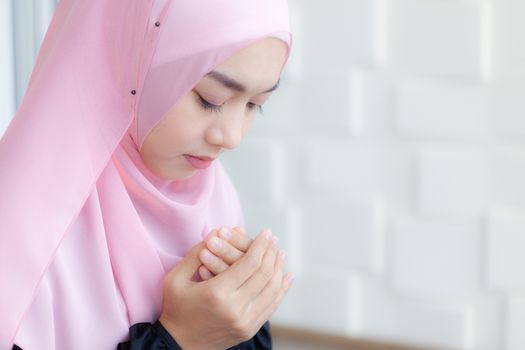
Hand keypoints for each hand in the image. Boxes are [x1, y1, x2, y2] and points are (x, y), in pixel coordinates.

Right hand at [160, 230, 293, 349]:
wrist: (178, 345)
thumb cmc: (176, 308)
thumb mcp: (176, 278)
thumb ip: (196, 254)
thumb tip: (217, 232)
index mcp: (217, 293)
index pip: (250, 263)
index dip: (261, 245)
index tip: (266, 232)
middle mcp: (235, 308)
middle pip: (264, 274)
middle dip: (271, 253)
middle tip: (273, 239)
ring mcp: (245, 322)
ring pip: (272, 290)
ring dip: (279, 269)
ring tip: (280, 254)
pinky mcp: (249, 329)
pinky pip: (272, 306)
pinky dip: (281, 289)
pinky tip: (286, 276)